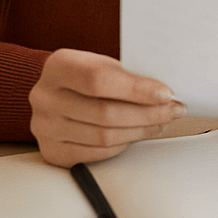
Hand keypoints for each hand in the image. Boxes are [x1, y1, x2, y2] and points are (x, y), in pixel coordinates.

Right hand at [29, 48, 185, 165]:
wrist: (57, 92)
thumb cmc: (87, 76)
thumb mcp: (103, 64)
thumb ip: (128, 75)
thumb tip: (166, 94)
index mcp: (58, 66)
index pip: (99, 79)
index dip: (136, 89)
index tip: (165, 94)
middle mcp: (45, 96)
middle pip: (104, 112)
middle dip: (147, 113)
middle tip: (173, 110)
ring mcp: (44, 126)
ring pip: (103, 136)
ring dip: (140, 131)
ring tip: (160, 122)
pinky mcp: (51, 151)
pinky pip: (95, 153)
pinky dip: (122, 145)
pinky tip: (136, 134)